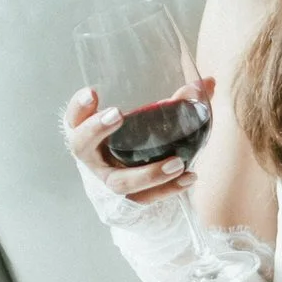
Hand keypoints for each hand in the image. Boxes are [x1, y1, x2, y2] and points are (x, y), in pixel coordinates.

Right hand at [63, 75, 213, 204]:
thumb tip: (208, 82)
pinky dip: (169, 189)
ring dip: (148, 173)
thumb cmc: (135, 142)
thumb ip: (175, 102)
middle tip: (117, 114)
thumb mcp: (146, 121)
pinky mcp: (131, 199)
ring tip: (176, 163)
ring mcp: (110, 180)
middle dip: (97, 129)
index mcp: (88, 133)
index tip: (93, 92)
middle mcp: (93, 157)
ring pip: (120, 181)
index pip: (73, 118)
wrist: (134, 186)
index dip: (79, 107)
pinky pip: (147, 198)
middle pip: (82, 146)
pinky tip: (189, 177)